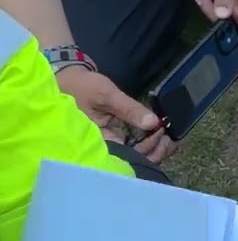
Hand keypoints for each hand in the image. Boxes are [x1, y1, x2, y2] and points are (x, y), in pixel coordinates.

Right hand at [56, 65, 177, 162]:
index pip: (127, 156)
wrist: (64, 80)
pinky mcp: (112, 138)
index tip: (162, 132)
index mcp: (97, 142)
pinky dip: (147, 142)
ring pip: (135, 156)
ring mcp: (108, 144)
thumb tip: (152, 122)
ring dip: (154, 148)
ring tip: (169, 137)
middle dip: (156, 151)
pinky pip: (132, 146)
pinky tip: (159, 135)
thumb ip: (129, 109)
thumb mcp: (106, 95)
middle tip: (171, 137)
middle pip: (134, 160)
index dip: (149, 148)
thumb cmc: (80, 87)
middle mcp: (103, 148)